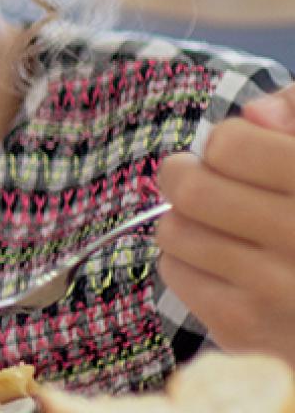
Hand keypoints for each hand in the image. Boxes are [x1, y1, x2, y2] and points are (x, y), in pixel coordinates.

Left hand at [156, 84, 294, 366]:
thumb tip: (256, 114)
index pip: (229, 145)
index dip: (227, 143)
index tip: (242, 154)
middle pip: (190, 189)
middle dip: (188, 175)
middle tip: (202, 178)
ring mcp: (272, 292)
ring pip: (173, 231)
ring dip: (187, 221)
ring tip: (223, 225)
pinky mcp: (245, 330)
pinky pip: (174, 272)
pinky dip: (188, 262)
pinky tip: (226, 264)